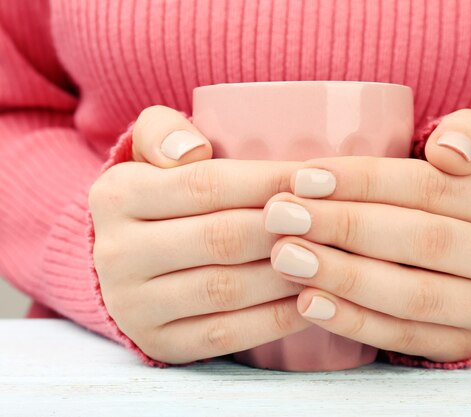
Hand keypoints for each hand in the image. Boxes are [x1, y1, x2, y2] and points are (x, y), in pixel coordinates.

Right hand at [89, 106, 309, 362]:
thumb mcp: (151, 152)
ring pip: (227, 289)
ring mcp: (134, 307)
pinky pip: (227, 335)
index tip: (318, 180)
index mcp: (116, 196)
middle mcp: (116, 254)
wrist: (129, 261)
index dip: (270, 182)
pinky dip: (277, 318)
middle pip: (221, 237)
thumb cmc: (162, 196)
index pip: (207, 184)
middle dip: (286, 228)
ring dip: (289, 274)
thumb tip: (192, 150)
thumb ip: (164, 132)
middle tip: (334, 220)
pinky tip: (314, 299)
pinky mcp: (161, 344)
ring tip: (333, 257)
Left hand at [263, 109, 470, 362]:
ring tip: (285, 258)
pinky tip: (309, 303)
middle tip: (280, 217)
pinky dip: (353, 321)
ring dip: (343, 276)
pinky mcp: (465, 345)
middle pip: (421, 240)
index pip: (429, 186)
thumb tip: (449, 149)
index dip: (363, 181)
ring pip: (413, 295)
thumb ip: (463, 135)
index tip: (301, 179)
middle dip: (344, 227)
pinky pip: (405, 337)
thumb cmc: (451, 204)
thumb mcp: (465, 162)